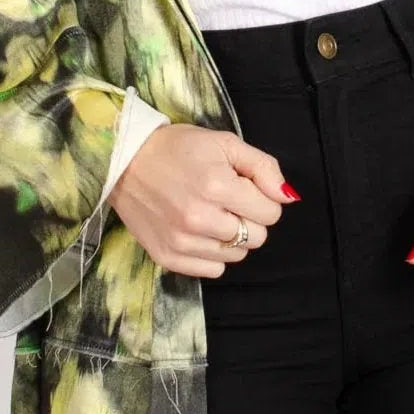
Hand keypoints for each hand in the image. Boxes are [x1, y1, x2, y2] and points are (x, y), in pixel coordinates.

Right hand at [107, 125, 298, 276]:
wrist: (125, 160)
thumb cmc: (178, 148)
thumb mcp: (225, 143)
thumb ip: (263, 168)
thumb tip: (288, 197)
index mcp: (218, 187)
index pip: (270, 213)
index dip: (262, 198)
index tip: (243, 187)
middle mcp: (200, 219)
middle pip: (257, 237)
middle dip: (250, 218)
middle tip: (227, 200)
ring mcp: (182, 242)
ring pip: (237, 256)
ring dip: (232, 237)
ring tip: (211, 213)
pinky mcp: (168, 257)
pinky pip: (212, 270)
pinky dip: (212, 253)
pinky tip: (199, 231)